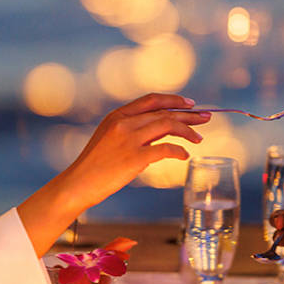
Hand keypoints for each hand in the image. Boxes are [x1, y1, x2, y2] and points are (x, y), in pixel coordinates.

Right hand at [62, 93, 209, 208]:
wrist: (77, 184)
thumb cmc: (94, 165)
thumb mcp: (108, 137)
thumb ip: (130, 128)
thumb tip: (160, 128)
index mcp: (117, 115)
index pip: (151, 100)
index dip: (174, 100)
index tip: (190, 103)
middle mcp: (124, 123)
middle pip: (164, 112)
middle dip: (188, 114)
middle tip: (206, 117)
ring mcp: (129, 139)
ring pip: (167, 126)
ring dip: (187, 131)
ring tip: (199, 138)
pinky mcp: (134, 158)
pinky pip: (165, 149)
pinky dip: (179, 151)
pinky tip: (184, 156)